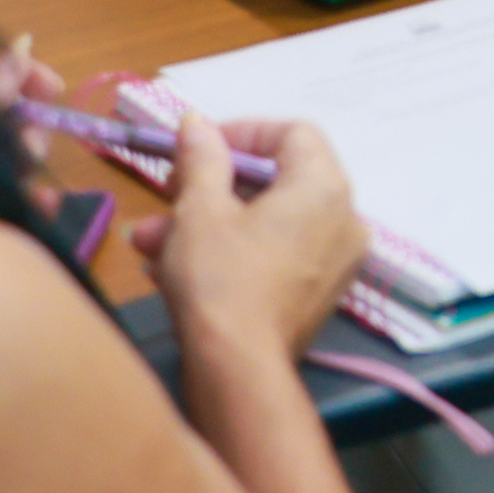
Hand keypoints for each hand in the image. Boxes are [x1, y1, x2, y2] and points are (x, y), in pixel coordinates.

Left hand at [0, 39, 69, 195]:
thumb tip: (22, 45)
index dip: (23, 75)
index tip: (55, 88)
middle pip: (4, 117)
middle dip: (27, 130)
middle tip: (30, 148)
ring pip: (11, 157)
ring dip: (29, 166)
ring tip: (30, 186)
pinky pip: (12, 195)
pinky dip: (30, 199)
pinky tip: (43, 205)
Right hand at [121, 114, 363, 368]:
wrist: (236, 370)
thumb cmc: (219, 279)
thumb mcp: (200, 209)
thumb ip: (203, 158)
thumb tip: (198, 122)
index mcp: (326, 187)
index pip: (293, 134)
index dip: (242, 133)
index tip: (198, 146)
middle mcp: (344, 219)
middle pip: (276, 181)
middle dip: (210, 187)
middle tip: (167, 194)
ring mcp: (335, 260)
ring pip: (265, 223)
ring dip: (205, 224)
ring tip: (149, 240)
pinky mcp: (316, 296)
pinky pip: (273, 256)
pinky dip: (229, 253)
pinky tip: (170, 268)